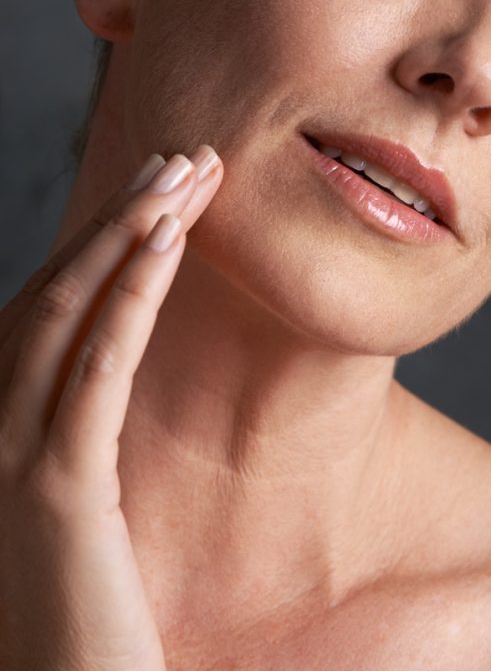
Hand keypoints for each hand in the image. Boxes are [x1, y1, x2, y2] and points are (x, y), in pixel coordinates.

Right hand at [0, 146, 222, 670]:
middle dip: (126, 214)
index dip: (104, 239)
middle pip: (61, 289)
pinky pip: (96, 369)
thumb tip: (104, 365)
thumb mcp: (69, 507)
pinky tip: (166, 242)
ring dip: (132, 230)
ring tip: (187, 172)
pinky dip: (129, 296)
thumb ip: (71, 433)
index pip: (51, 307)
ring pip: (73, 310)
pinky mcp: (60, 492)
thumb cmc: (71, 618)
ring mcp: (13, 456)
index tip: (163, 192)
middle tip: (187, 157)